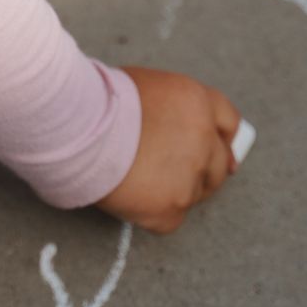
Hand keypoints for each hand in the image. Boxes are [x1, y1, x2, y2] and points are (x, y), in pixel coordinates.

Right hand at [91, 65, 241, 233]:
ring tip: (140, 180)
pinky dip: (152, 213)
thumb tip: (187, 129)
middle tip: (172, 175)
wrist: (76, 127)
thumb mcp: (147, 86)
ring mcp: (189, 178)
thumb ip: (175, 109)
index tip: (221, 155)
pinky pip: (169, 219)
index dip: (223, 140)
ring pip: (194, 194)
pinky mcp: (169, 210)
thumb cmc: (101, 101)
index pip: (229, 123)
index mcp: (198, 103)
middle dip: (203, 172)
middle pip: (219, 165)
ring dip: (175, 191)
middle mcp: (204, 140)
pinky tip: (130, 197)